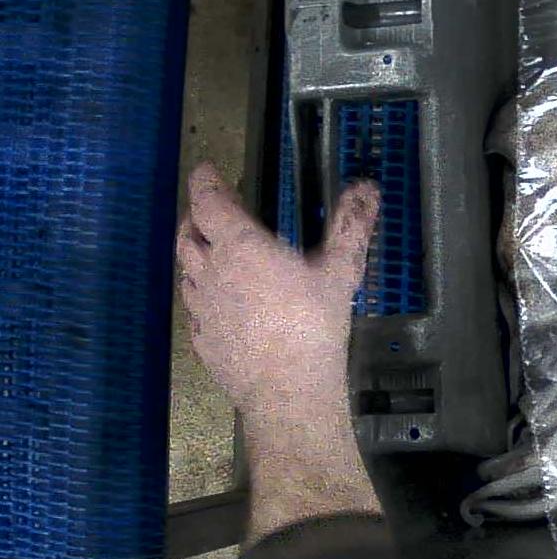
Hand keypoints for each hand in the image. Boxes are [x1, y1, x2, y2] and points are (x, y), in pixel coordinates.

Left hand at [175, 162, 378, 425]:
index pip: (208, 201)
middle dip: (195, 218)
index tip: (205, 170)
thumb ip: (350, 226)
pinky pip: (196, 308)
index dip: (204, 181)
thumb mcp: (340, 271)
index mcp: (240, 246)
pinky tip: (222, 306)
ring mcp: (202, 307)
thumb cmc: (313, 324)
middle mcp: (211, 271)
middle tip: (209, 212)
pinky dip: (203, 295)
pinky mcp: (202, 339)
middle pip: (188, 235)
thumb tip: (367, 188)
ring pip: (187, 271)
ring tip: (212, 255)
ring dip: (196, 256)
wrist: (286, 389)